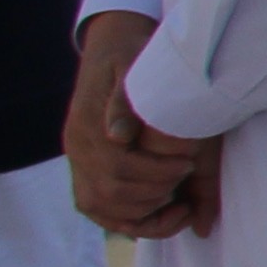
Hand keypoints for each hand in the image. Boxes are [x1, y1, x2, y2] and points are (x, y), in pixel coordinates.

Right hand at [65, 13, 219, 235]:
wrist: (113, 46)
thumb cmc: (133, 56)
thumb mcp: (131, 67)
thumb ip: (125, 101)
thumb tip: (118, 137)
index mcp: (86, 126)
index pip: (116, 167)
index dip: (156, 173)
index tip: (189, 164)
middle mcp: (78, 149)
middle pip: (109, 193)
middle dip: (154, 194)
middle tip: (187, 180)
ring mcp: (80, 161)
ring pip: (101, 208)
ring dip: (143, 215)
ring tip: (180, 204)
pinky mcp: (88, 170)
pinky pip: (100, 209)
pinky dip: (131, 219)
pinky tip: (165, 211)